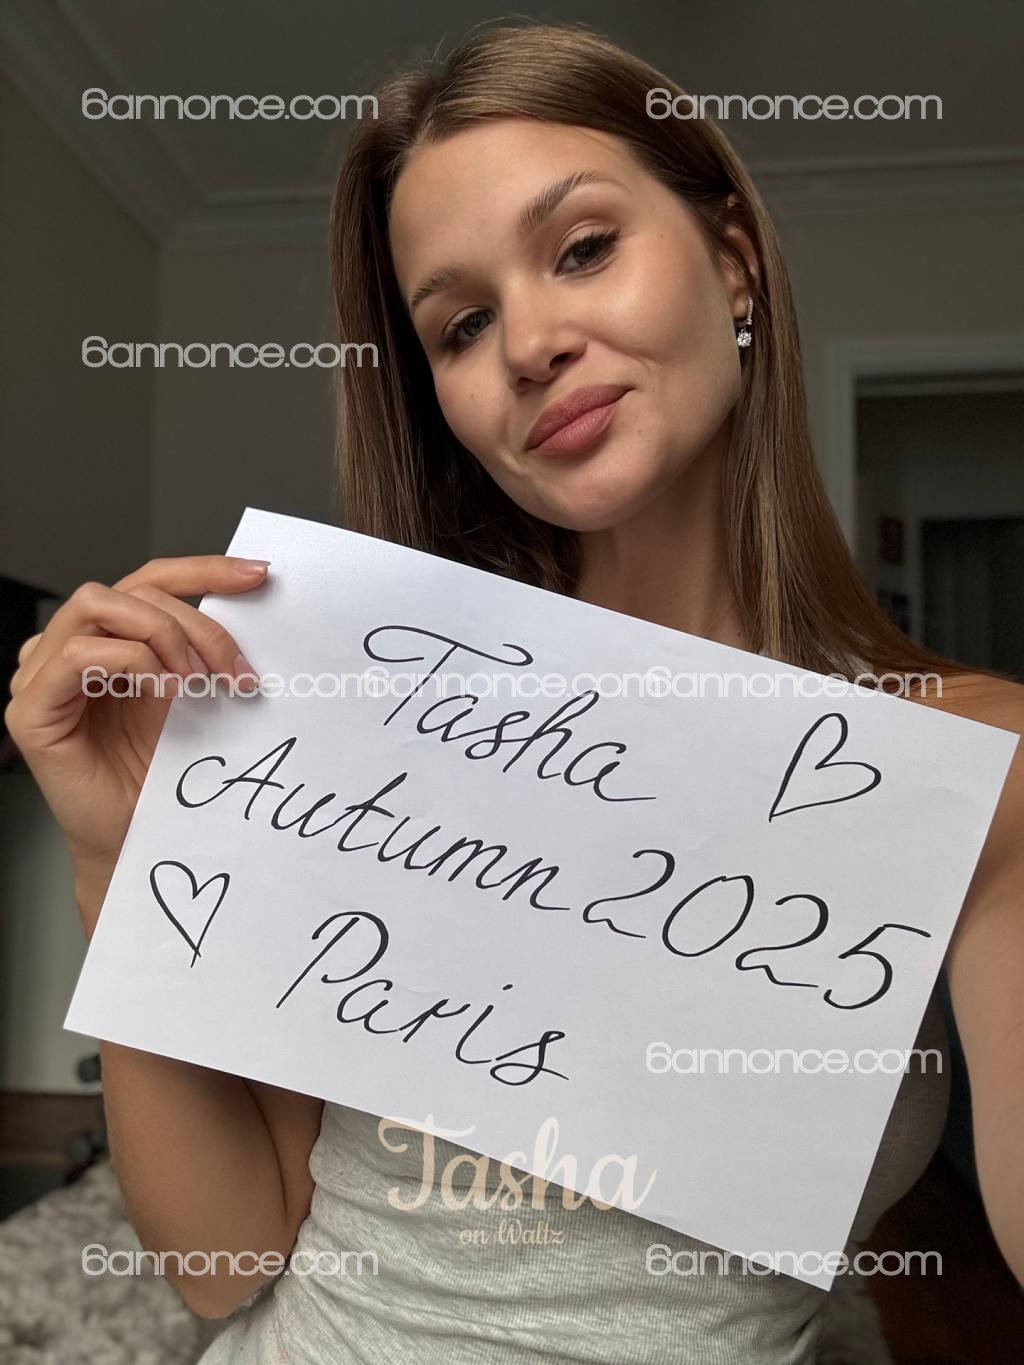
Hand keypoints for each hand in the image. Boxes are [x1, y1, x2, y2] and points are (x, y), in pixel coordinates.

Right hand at [4, 555, 270, 873]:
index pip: (150, 580)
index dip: (203, 570)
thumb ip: (199, 650)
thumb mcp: (190, 696)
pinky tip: (164, 690)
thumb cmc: (158, 777)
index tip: (257, 574)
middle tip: (236, 670)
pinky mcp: (30, 711)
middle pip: (132, 589)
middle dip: (196, 621)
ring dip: (162, 634)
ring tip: (198, 681)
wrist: (136, 842)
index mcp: (108, 639)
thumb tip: (250, 603)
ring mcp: (40, 675)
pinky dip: (130, 662)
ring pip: (98, 605)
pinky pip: (76, 655)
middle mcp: (68, 647)